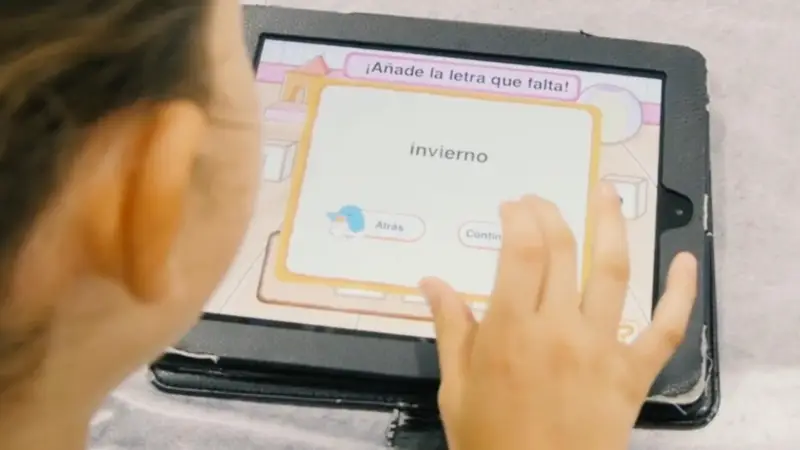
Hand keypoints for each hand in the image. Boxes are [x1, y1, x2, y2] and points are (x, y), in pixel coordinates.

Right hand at [420, 185, 697, 449]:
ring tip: (605, 194)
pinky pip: (665, 328)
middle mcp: (559, 329)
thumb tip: (431, 282)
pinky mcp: (633, 373)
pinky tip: (683, 261)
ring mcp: (602, 349)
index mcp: (511, 331)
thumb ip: (449, 329)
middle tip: (541, 201)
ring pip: (613, 272)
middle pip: (561, 251)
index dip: (518, 217)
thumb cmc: (489, 442)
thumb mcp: (456, 388)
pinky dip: (680, 293)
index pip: (519, 251)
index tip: (512, 206)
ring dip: (611, 225)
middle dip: (550, 214)